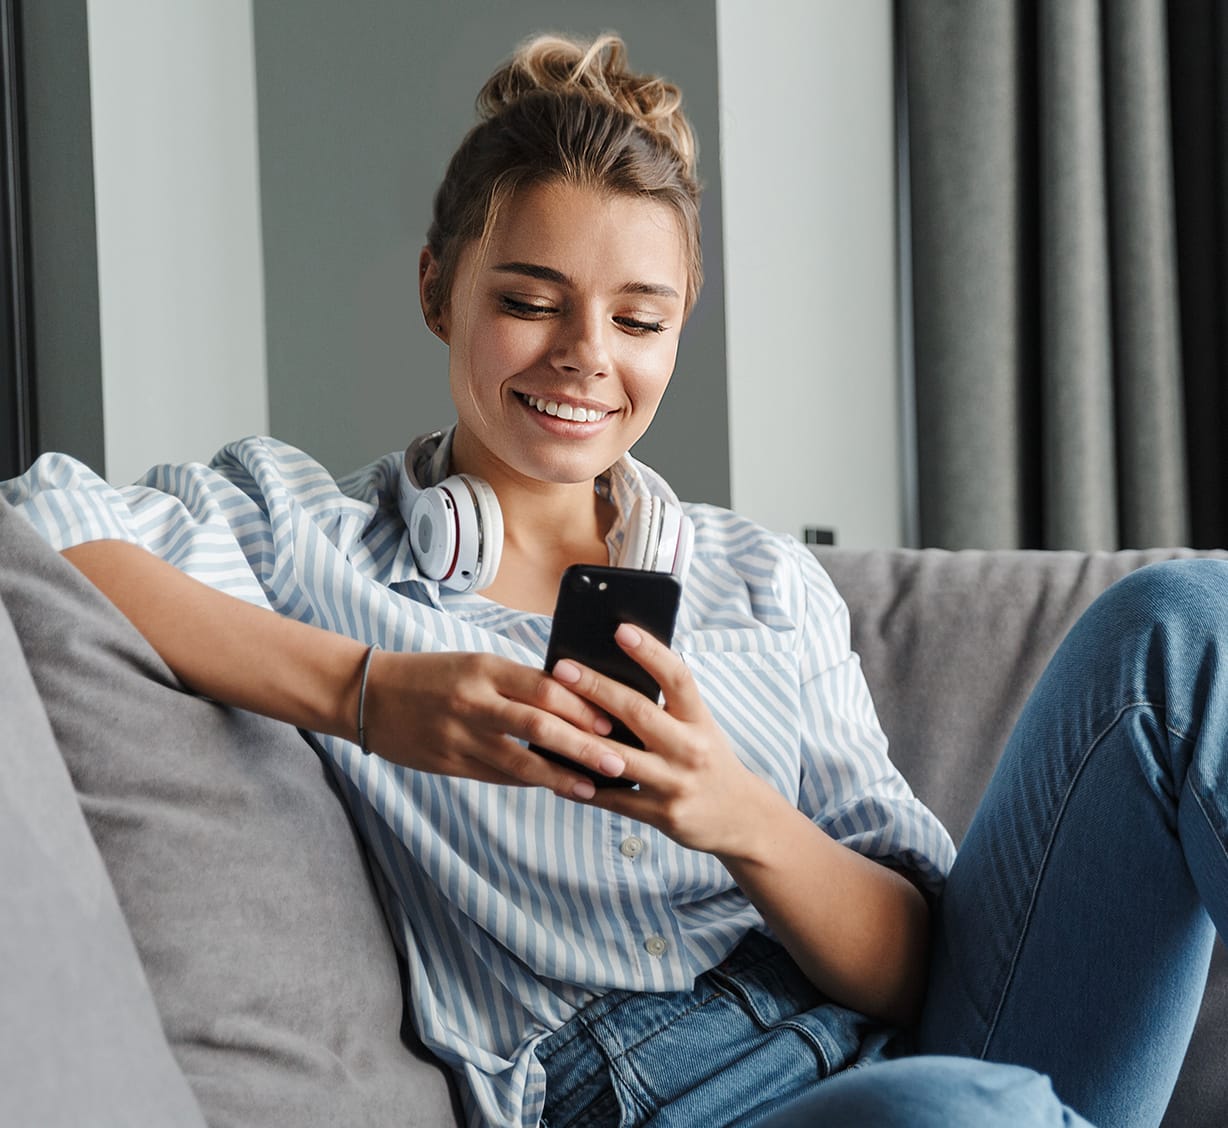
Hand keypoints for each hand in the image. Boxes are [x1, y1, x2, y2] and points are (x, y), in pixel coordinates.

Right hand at [359, 649, 628, 798]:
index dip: (581, 707)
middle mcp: (474, 702)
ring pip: (519, 761)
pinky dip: (529, 781)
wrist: (370, 695)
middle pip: (539, 726)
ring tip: (592, 787)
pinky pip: (498, 776)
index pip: (544, 687)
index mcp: (485, 668)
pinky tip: (554, 788)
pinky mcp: (449, 763)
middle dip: (582, 745)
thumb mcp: (475, 664)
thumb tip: (571, 701)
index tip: (611, 721)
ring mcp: (460, 736)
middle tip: (617, 760)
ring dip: (560, 776)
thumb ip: (517, 682)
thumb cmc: (432, 674)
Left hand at [550, 624, 774, 855]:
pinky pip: (614, 799)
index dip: (650, 652)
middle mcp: (690, 748)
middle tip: (562, 668)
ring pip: (618, 757)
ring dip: (579, 738)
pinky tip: (554, 772)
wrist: (740, 816)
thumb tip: (615, 669)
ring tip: (547, 718)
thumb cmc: (708, 758)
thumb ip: (667, 704)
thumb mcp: (699, 726)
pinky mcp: (661, 814)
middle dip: (596, 688)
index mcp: (699, 719)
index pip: (677, 677)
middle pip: (638, 712)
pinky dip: (582, 787)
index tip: (621, 630)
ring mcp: (675, 783)